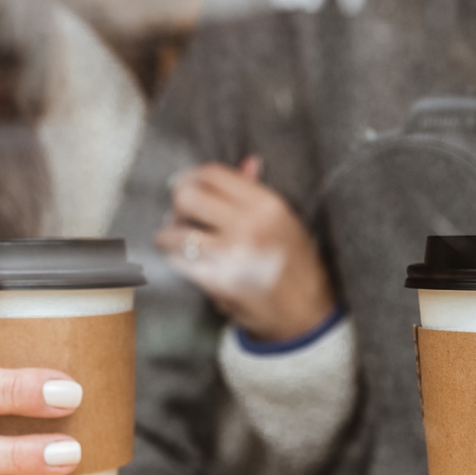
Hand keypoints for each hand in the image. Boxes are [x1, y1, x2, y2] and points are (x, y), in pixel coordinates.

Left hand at [155, 157, 335, 341]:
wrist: (306, 312)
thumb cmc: (297, 264)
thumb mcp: (286, 221)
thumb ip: (259, 193)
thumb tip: (247, 162)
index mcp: (267, 205)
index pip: (212, 174)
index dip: (192, 177)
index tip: (186, 185)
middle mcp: (248, 225)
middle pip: (187, 196)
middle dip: (178, 205)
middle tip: (181, 216)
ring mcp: (231, 255)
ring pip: (175, 232)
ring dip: (168, 235)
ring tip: (174, 240)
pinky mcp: (218, 283)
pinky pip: (180, 263)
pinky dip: (175, 260)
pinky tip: (184, 261)